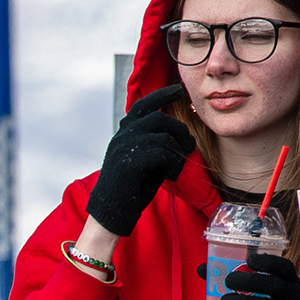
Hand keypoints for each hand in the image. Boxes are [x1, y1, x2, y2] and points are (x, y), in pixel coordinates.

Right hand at [84, 98, 195, 238]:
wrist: (111, 209)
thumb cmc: (131, 185)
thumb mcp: (142, 158)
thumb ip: (154, 141)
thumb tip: (179, 133)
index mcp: (124, 132)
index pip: (144, 105)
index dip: (162, 95)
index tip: (177, 90)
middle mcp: (123, 135)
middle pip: (160, 119)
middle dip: (180, 131)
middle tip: (188, 146)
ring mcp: (125, 147)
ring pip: (164, 137)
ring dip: (177, 153)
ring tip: (175, 168)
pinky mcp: (131, 161)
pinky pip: (163, 154)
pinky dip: (173, 165)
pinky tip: (171, 176)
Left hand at [218, 254, 299, 299]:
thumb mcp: (261, 289)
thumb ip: (234, 277)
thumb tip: (201, 268)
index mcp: (289, 280)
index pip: (285, 267)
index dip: (269, 262)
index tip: (249, 260)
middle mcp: (293, 296)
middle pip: (275, 285)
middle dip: (249, 281)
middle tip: (229, 281)